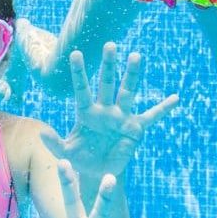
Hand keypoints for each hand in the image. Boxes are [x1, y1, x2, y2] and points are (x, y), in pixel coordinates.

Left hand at [43, 42, 178, 177]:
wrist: (99, 173)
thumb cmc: (80, 158)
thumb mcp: (65, 153)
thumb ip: (54, 143)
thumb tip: (41, 132)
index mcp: (86, 112)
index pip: (81, 88)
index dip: (79, 72)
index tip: (74, 53)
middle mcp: (105, 109)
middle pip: (107, 83)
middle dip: (108, 65)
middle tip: (109, 44)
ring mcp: (121, 116)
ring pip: (128, 92)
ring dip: (132, 75)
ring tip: (136, 56)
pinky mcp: (135, 128)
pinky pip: (151, 116)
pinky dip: (163, 108)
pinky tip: (175, 98)